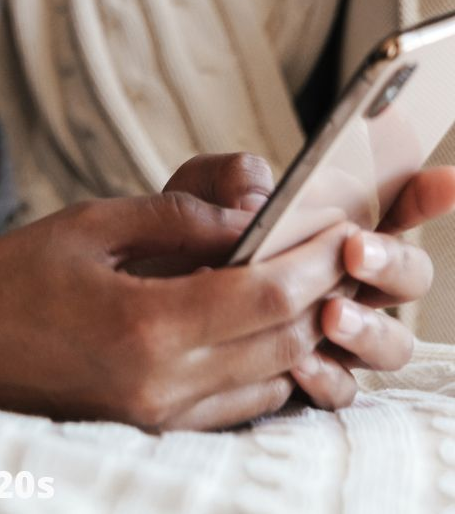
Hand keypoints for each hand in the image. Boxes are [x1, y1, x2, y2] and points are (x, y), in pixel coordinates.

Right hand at [0, 188, 350, 428]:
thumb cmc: (16, 276)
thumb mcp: (93, 224)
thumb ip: (176, 218)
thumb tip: (249, 214)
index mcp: (145, 327)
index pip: (265, 299)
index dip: (312, 263)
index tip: (335, 228)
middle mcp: (162, 386)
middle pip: (280, 343)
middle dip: (317, 294)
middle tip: (330, 248)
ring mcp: (160, 418)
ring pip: (269, 380)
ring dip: (295, 332)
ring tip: (297, 279)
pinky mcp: (155, 430)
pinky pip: (238, 406)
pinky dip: (264, 364)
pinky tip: (256, 322)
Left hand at [165, 153, 454, 408]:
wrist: (143, 291)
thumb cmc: (185, 234)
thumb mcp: (200, 189)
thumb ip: (232, 178)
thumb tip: (260, 202)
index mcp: (334, 225)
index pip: (395, 207)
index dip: (425, 194)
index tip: (446, 180)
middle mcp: (349, 281)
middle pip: (409, 277)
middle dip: (392, 262)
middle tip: (353, 251)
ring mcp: (335, 333)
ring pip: (391, 342)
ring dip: (369, 327)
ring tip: (330, 313)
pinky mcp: (309, 379)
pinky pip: (341, 389)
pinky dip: (327, 375)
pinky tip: (299, 363)